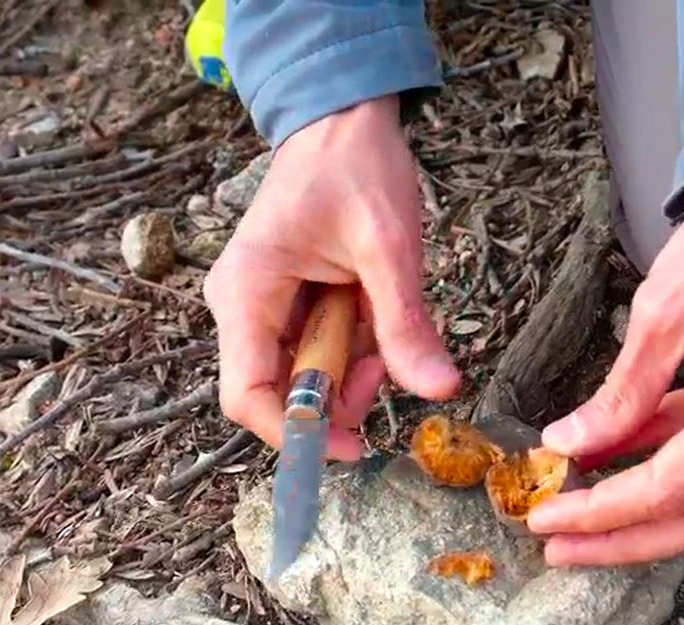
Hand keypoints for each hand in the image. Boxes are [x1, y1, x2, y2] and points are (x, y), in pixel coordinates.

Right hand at [203, 96, 460, 459]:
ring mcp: (265, 306)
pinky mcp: (291, 304)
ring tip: (385, 325)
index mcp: (246, 291)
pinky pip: (321, 350)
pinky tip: (375, 311)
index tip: (356, 447)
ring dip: (352, 370)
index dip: (297, 434)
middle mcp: (243, 306)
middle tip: (387, 364)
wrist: (345, 119)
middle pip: (280, 392)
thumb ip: (406, 323)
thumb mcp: (390, 247)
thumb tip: (439, 391)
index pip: (248, 394)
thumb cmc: (355, 166)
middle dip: (338, 396)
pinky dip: (356, 347)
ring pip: (306, 376)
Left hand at [524, 178, 683, 565]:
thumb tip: (565, 448)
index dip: (603, 511)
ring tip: (575, 516)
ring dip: (645, 514)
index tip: (545, 518)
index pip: (672, 488)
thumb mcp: (663, 313)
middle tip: (556, 545)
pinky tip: (613, 472)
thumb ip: (619, 395)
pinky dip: (672, 474)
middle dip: (622, 538)